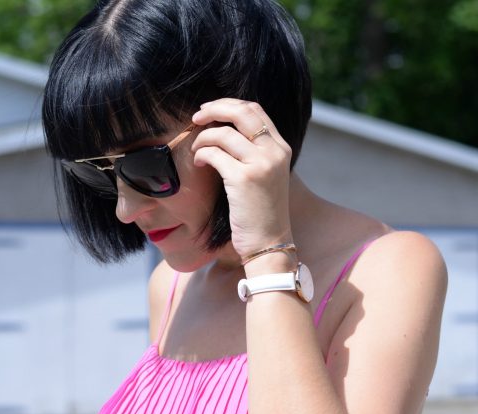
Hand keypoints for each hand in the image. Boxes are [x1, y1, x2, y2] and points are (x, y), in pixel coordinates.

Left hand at [191, 98, 292, 261]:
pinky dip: (201, 154)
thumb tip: (225, 131)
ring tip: (196, 150)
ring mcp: (260, 164)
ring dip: (203, 137)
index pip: (255, 110)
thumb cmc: (261, 214)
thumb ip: (254, 153)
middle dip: (214, 109)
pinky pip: (214, 154)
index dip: (229, 105)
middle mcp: (274, 152)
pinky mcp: (243, 178)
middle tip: (196, 117)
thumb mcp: (266, 177)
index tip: (210, 111)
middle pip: (241, 111)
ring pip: (224, 133)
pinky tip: (198, 163)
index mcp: (281, 148)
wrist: (269, 244)